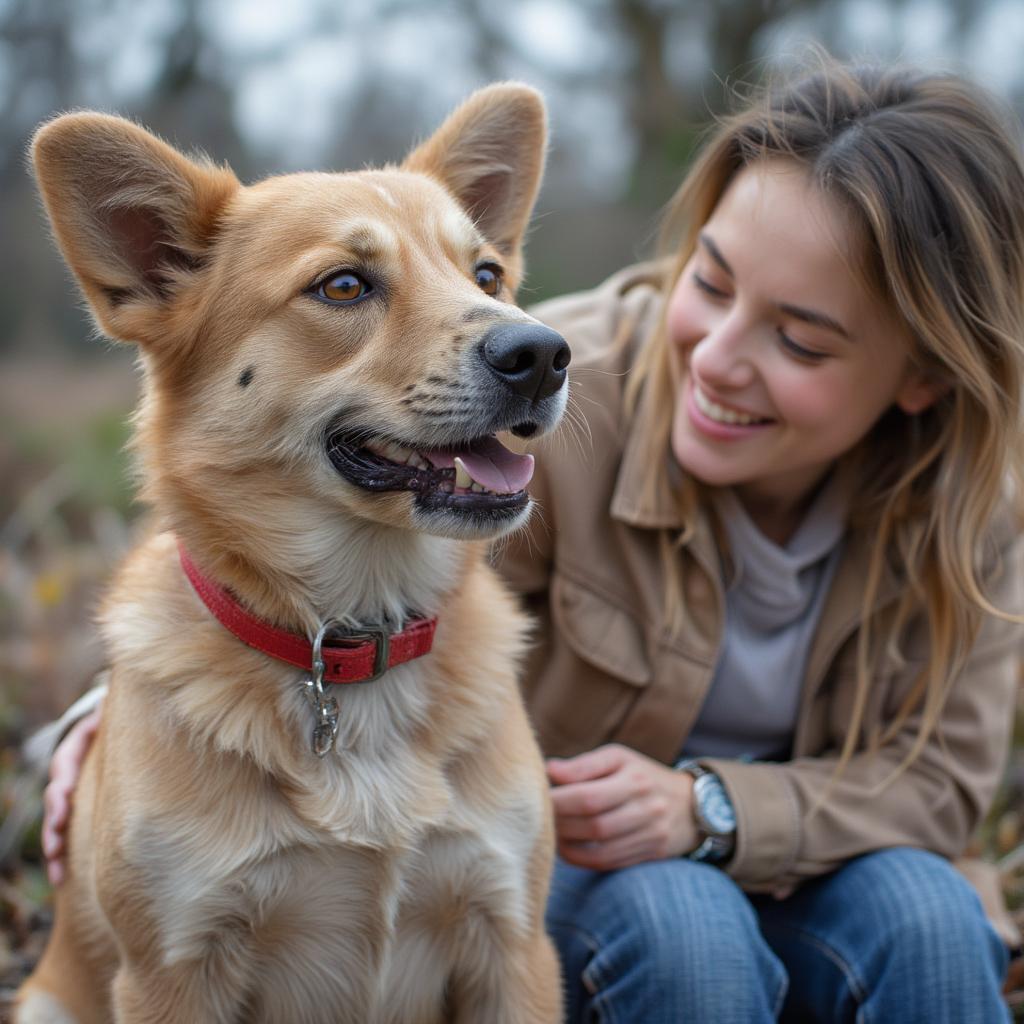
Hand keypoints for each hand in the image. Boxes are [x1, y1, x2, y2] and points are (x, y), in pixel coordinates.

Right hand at [42, 708, 100, 884]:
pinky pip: (64, 837)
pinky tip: (60, 879)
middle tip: (56, 845)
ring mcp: (67, 799)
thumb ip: (105, 714)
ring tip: (57, 869)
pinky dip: (61, 858)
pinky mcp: (74, 814)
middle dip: (54, 825)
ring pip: (55, 826)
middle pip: (54, 803)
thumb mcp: (105, 717)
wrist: (102, 735)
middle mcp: (65, 779)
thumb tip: (108, 702)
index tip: (64, 797)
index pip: (63, 768)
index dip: (63, 783)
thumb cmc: (108, 726)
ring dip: (54, 848)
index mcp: (72, 754)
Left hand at [546, 744, 698, 870]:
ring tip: (550, 833)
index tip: (538, 799)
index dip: (558, 802)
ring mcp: (651, 835)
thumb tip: (550, 771)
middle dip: (561, 824)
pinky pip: (610, 863)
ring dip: (568, 844)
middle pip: (594, 825)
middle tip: (539, 818)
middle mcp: (646, 808)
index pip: (589, 797)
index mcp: (634, 779)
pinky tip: (566, 847)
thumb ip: (583, 765)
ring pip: (601, 849)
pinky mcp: (650, 854)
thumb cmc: (642, 775)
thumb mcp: (618, 758)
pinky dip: (582, 859)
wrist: (691, 804)